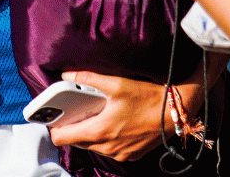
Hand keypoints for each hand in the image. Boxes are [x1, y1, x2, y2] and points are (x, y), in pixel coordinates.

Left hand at [47, 71, 171, 161]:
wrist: (176, 112)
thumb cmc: (147, 97)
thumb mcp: (115, 83)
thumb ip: (87, 78)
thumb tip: (66, 74)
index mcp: (100, 131)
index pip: (62, 138)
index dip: (54, 127)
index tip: (54, 116)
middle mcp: (108, 147)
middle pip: (76, 141)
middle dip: (73, 127)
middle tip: (77, 109)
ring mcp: (120, 153)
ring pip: (92, 146)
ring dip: (90, 132)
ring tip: (97, 113)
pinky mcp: (130, 155)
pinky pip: (109, 149)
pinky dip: (106, 138)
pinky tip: (113, 122)